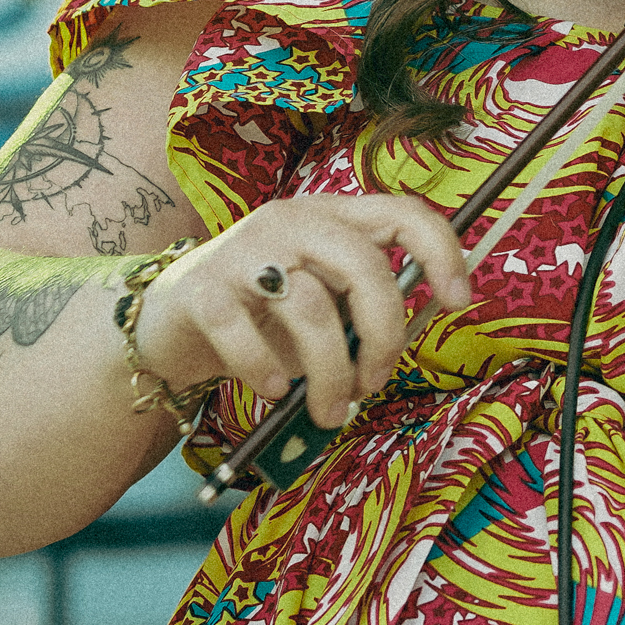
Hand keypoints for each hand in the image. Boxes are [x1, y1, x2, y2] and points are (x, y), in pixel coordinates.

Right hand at [136, 194, 471, 427]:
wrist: (167, 324)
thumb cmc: (262, 316)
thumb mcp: (322, 304)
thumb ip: (362, 310)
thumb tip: (404, 343)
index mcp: (333, 218)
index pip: (402, 213)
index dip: (441, 252)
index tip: (457, 301)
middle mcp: (293, 221)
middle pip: (364, 266)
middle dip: (383, 335)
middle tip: (375, 383)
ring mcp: (245, 250)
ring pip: (312, 310)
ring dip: (331, 374)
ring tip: (331, 411)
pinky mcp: (202, 290)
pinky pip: (245, 334)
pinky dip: (265, 371)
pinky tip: (273, 389)